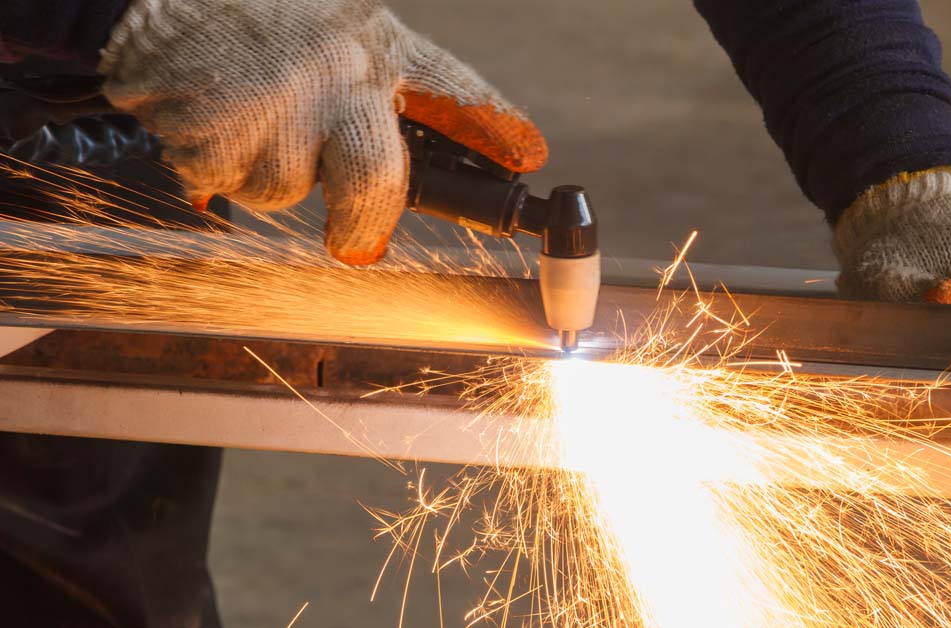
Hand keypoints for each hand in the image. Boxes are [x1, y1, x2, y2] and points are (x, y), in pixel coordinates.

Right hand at [98, 0, 545, 264]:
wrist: (151, 4)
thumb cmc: (254, 22)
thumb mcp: (336, 29)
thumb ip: (380, 84)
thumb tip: (425, 158)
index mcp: (374, 43)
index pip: (455, 92)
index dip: (496, 132)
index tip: (528, 158)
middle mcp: (339, 73)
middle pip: (378, 180)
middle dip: (366, 220)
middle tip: (357, 237)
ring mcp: (281, 109)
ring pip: (296, 189)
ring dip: (274, 173)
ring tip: (252, 119)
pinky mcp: (223, 140)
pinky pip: (241, 189)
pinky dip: (226, 171)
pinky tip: (217, 123)